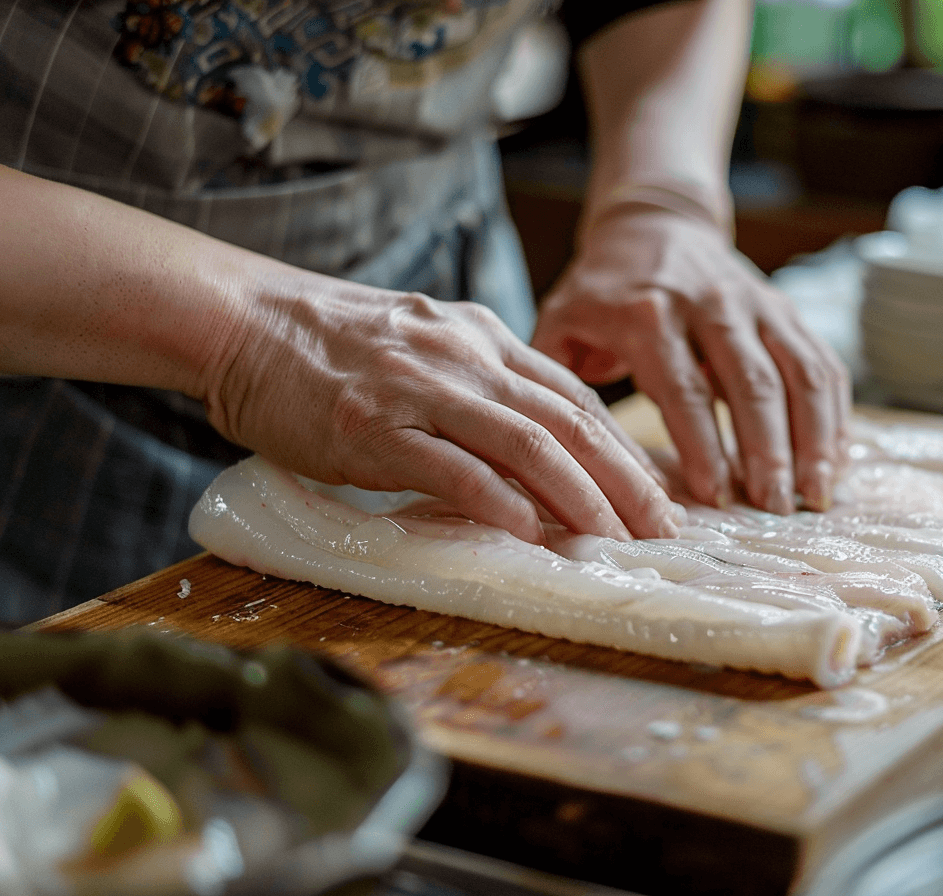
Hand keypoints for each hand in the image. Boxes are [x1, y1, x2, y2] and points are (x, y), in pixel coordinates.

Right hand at [202, 273, 680, 544]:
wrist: (247, 322)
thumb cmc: (334, 344)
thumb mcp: (427, 340)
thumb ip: (480, 382)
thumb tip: (530, 444)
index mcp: (484, 337)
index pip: (575, 396)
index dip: (623, 448)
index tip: (656, 492)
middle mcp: (467, 357)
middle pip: (569, 421)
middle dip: (625, 479)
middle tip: (661, 528)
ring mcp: (424, 390)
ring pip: (527, 443)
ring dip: (580, 496)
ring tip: (614, 539)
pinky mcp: (376, 427)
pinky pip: (454, 467)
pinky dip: (500, 502)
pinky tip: (531, 534)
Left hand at [532, 208, 849, 513]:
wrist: (654, 222)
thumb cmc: (603, 290)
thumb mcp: (560, 322)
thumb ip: (555, 383)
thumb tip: (562, 458)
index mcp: (650, 313)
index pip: (684, 387)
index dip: (704, 445)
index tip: (717, 497)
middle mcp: (712, 304)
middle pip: (753, 383)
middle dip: (770, 452)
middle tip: (776, 508)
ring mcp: (758, 304)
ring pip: (801, 373)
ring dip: (814, 438)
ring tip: (814, 495)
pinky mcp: (787, 311)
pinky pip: (823, 363)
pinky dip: (834, 415)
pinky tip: (833, 461)